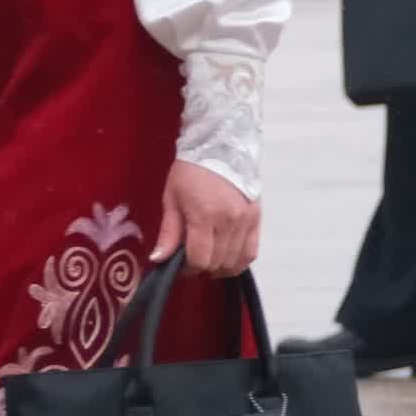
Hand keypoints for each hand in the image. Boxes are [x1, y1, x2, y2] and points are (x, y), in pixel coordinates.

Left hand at [150, 159, 259, 279]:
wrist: (220, 146)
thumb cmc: (190, 171)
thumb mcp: (172, 198)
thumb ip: (168, 232)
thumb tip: (159, 259)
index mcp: (204, 215)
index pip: (199, 259)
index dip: (187, 268)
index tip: (180, 263)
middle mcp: (229, 221)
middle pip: (217, 263)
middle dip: (201, 267)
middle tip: (191, 258)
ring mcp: (245, 221)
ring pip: (235, 262)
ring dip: (219, 267)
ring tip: (208, 258)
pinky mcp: (256, 218)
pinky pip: (251, 252)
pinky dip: (239, 262)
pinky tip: (227, 259)